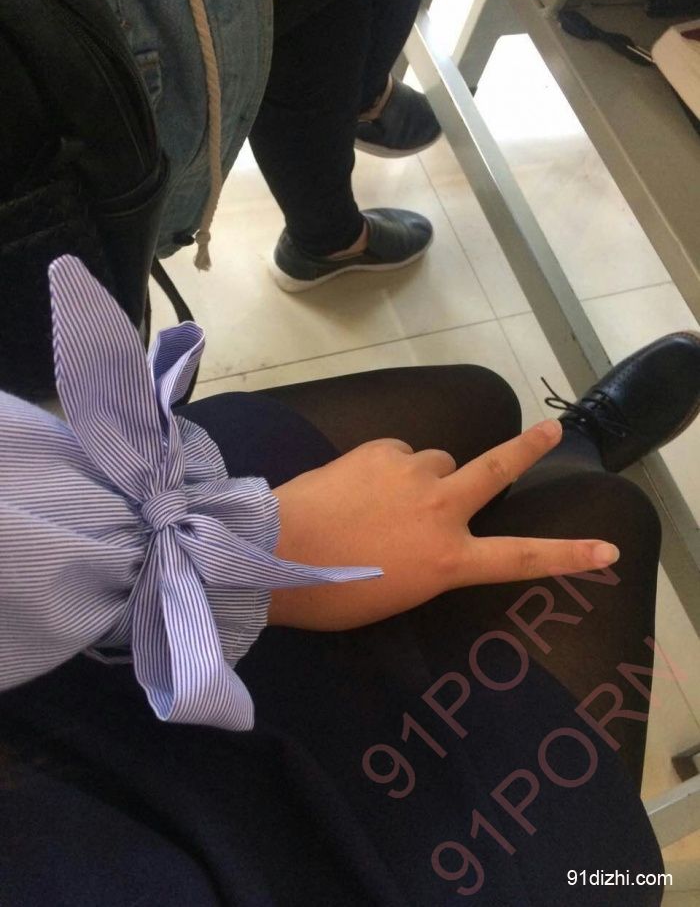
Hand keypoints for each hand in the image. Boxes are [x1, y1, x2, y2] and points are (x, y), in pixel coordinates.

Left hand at [269, 419, 619, 630]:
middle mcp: (441, 509)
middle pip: (497, 470)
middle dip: (529, 448)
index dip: (568, 556)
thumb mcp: (397, 594)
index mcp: (448, 559)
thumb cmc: (333, 594)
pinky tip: (360, 483)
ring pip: (439, 460)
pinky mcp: (381, 449)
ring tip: (387, 497)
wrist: (275, 553)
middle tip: (551, 430)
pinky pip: (400, 453)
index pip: (521, 558)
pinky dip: (390, 466)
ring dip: (426, 475)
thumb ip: (428, 561)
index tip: (607, 551)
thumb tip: (429, 534)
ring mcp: (413, 471)